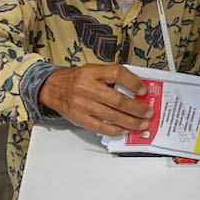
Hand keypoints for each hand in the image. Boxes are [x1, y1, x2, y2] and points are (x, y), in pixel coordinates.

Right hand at [38, 64, 153, 136]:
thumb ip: (110, 76)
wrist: (51, 88)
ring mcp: (81, 104)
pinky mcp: (78, 118)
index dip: (133, 82)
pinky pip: (100, 127)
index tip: (144, 91)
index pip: (116, 73)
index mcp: (92, 72)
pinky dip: (114, 130)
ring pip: (111, 116)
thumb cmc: (76, 79)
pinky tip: (124, 130)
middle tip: (148, 113)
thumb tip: (135, 88)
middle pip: (117, 99)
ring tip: (141, 124)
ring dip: (129, 122)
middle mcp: (86, 87)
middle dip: (136, 108)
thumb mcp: (92, 70)